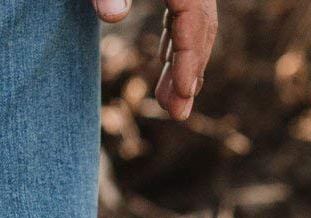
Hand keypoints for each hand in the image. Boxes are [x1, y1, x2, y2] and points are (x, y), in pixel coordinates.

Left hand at [92, 0, 217, 121]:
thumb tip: (113, 16)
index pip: (193, 16)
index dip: (190, 55)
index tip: (185, 92)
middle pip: (198, 24)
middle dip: (190, 71)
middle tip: (178, 114)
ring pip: (190, 22)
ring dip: (180, 61)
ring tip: (168, 102)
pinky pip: (179, 11)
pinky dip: (174, 40)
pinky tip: (165, 62)